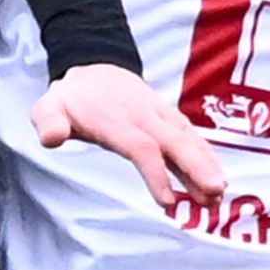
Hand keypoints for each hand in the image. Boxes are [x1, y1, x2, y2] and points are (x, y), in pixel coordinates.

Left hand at [31, 63, 227, 208]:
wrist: (94, 69)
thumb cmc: (72, 99)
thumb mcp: (49, 107)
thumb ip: (48, 121)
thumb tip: (52, 137)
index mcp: (116, 119)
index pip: (140, 146)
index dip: (156, 172)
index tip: (167, 201)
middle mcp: (143, 115)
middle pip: (174, 141)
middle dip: (196, 166)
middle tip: (215, 192)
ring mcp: (159, 114)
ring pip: (186, 137)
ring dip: (206, 163)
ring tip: (220, 191)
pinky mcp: (168, 117)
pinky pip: (190, 134)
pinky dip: (206, 154)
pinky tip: (217, 176)